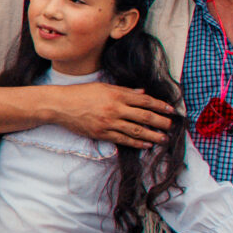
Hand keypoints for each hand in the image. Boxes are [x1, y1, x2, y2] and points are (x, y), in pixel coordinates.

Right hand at [56, 82, 176, 146]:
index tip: (171, 110)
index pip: (144, 101)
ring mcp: (108, 123)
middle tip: (172, 126)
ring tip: (163, 139)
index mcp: (116, 94)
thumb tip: (143, 94)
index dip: (160, 105)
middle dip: (161, 122)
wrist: (60, 105)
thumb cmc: (80, 93)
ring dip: (153, 136)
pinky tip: (146, 145)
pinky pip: (123, 140)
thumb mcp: (103, 87)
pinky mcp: (102, 134)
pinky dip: (136, 143)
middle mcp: (115, 109)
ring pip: (136, 131)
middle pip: (144, 117)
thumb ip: (124, 91)